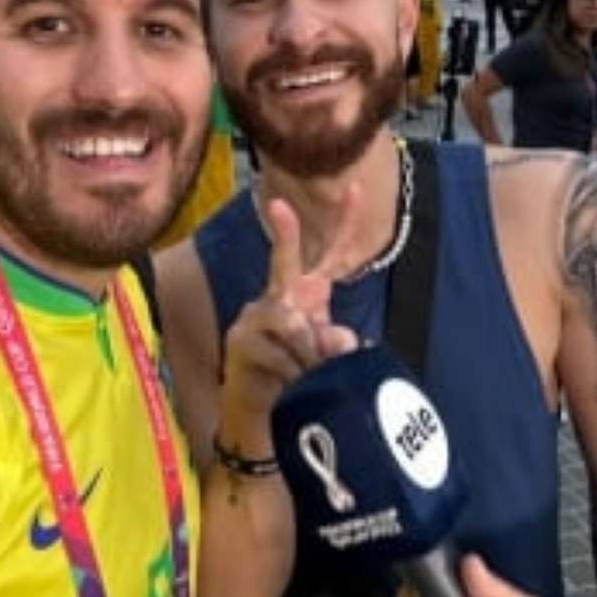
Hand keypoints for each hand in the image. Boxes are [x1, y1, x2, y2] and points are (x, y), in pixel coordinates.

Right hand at [221, 189, 359, 423]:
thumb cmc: (295, 372)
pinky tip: (289, 381)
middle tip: (278, 205)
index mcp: (306, 293)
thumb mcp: (325, 356)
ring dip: (307, 353)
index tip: (355, 189)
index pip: (330, 255)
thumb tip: (339, 341)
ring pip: (290, 322)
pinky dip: (292, 370)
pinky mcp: (241, 340)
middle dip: (284, 233)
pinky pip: (276, 351)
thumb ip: (337, 344)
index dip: (344, 224)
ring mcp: (255, 316)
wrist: (259, 406)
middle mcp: (278, 296)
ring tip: (308, 372)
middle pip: (283, 261)